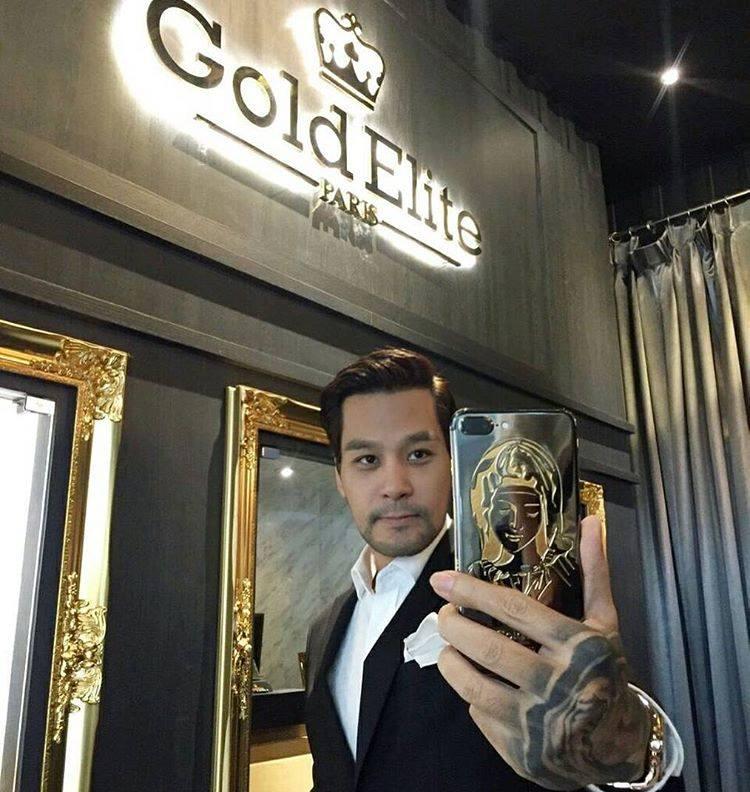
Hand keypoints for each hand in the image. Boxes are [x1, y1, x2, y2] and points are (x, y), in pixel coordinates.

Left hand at [430, 516, 649, 790]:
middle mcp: (558, 687)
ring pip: (474, 687)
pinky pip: (479, 717)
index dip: (474, 592)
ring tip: (449, 644)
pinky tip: (473, 679)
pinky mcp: (521, 753)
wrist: (618, 744)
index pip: (516, 611)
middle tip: (444, 613)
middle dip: (454, 626)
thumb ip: (593, 572)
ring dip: (450, 660)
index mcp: (578, 648)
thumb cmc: (606, 673)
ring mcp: (538, 725)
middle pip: (489, 649)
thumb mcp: (605, 623)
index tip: (443, 579)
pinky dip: (470, 695)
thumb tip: (590, 521)